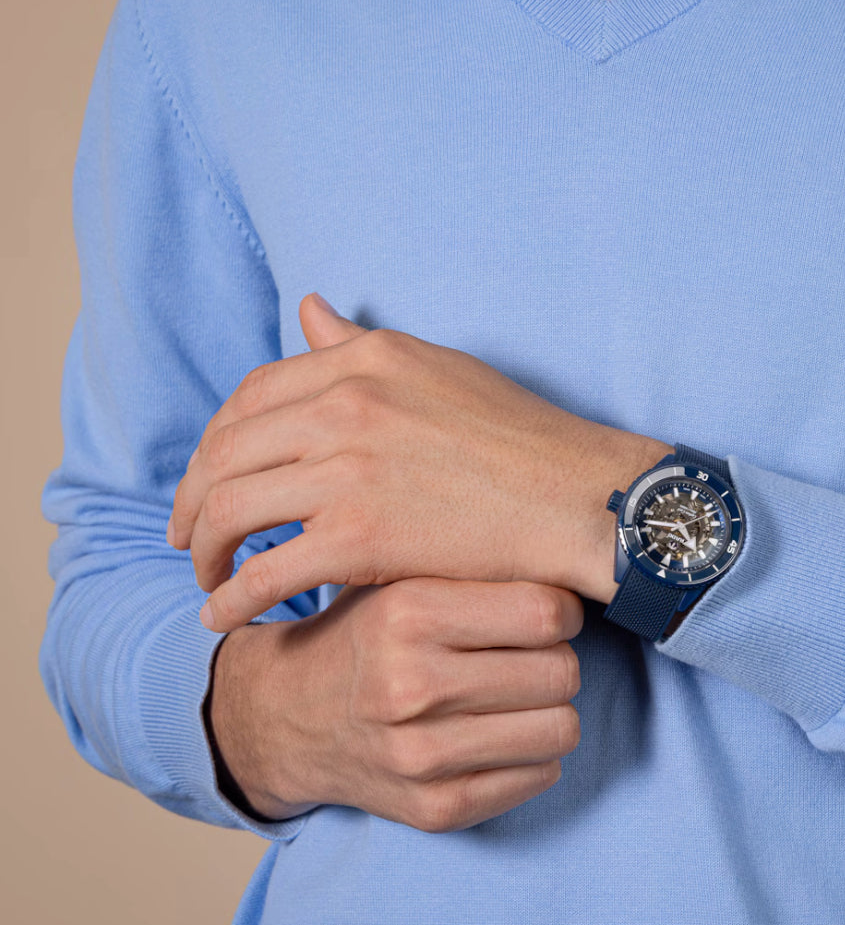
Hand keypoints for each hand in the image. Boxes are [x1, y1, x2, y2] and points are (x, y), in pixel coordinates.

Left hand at [169, 293, 667, 632]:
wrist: (578, 497)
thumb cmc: (523, 438)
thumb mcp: (437, 368)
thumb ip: (360, 345)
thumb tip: (307, 309)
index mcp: (364, 360)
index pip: (252, 395)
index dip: (218, 441)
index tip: (212, 476)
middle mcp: (346, 403)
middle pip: (226, 451)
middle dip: (191, 498)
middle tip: (187, 535)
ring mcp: (349, 469)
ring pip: (229, 509)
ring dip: (202, 549)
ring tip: (206, 575)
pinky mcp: (360, 536)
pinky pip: (264, 571)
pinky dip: (231, 598)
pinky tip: (224, 615)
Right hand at [207, 577, 583, 830]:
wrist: (286, 716)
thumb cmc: (368, 634)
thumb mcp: (403, 577)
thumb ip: (477, 568)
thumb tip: (575, 563)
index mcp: (409, 613)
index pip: (546, 612)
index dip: (563, 611)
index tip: (549, 614)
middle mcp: (411, 685)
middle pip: (561, 671)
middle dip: (556, 660)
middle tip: (529, 656)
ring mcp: (421, 755)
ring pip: (561, 728)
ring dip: (551, 709)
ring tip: (518, 695)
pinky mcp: (435, 809)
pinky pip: (541, 776)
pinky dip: (533, 753)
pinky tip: (498, 734)